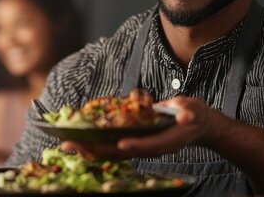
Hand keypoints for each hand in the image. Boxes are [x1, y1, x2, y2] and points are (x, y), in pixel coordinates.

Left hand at [61, 96, 217, 159]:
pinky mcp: (133, 143)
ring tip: (68, 146)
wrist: (196, 125)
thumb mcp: (193, 111)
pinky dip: (95, 145)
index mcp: (164, 142)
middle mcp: (149, 148)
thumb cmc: (194, 115)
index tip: (120, 144)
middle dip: (97, 149)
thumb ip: (188, 113)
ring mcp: (140, 147)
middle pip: (121, 152)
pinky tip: (79, 141)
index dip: (134, 145)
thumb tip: (186, 115)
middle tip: (73, 146)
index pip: (147, 145)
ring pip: (112, 152)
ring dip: (90, 149)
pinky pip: (111, 147)